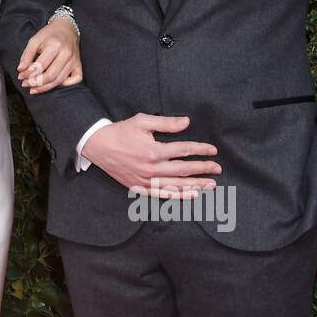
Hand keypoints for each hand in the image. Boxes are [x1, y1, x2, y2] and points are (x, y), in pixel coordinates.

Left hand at [17, 15, 81, 93]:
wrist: (66, 28)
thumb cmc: (50, 35)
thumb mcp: (35, 40)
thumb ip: (26, 55)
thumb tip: (21, 69)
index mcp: (55, 45)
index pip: (40, 66)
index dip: (29, 74)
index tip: (21, 76)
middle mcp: (66, 54)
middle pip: (50, 76)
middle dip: (36, 83)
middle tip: (26, 84)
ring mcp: (74, 60)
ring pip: (60, 80)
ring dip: (45, 87)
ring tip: (34, 88)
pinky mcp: (79, 65)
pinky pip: (76, 79)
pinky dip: (65, 84)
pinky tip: (54, 83)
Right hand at [81, 113, 219, 197]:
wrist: (98, 146)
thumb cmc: (121, 132)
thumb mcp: (142, 121)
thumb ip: (166, 123)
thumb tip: (186, 122)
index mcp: (154, 151)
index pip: (184, 150)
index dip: (200, 149)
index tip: (213, 150)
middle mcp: (152, 168)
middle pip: (184, 170)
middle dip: (203, 169)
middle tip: (217, 169)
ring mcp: (146, 180)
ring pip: (177, 185)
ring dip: (196, 185)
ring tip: (211, 185)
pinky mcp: (140, 187)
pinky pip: (163, 194)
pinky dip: (179, 196)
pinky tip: (192, 195)